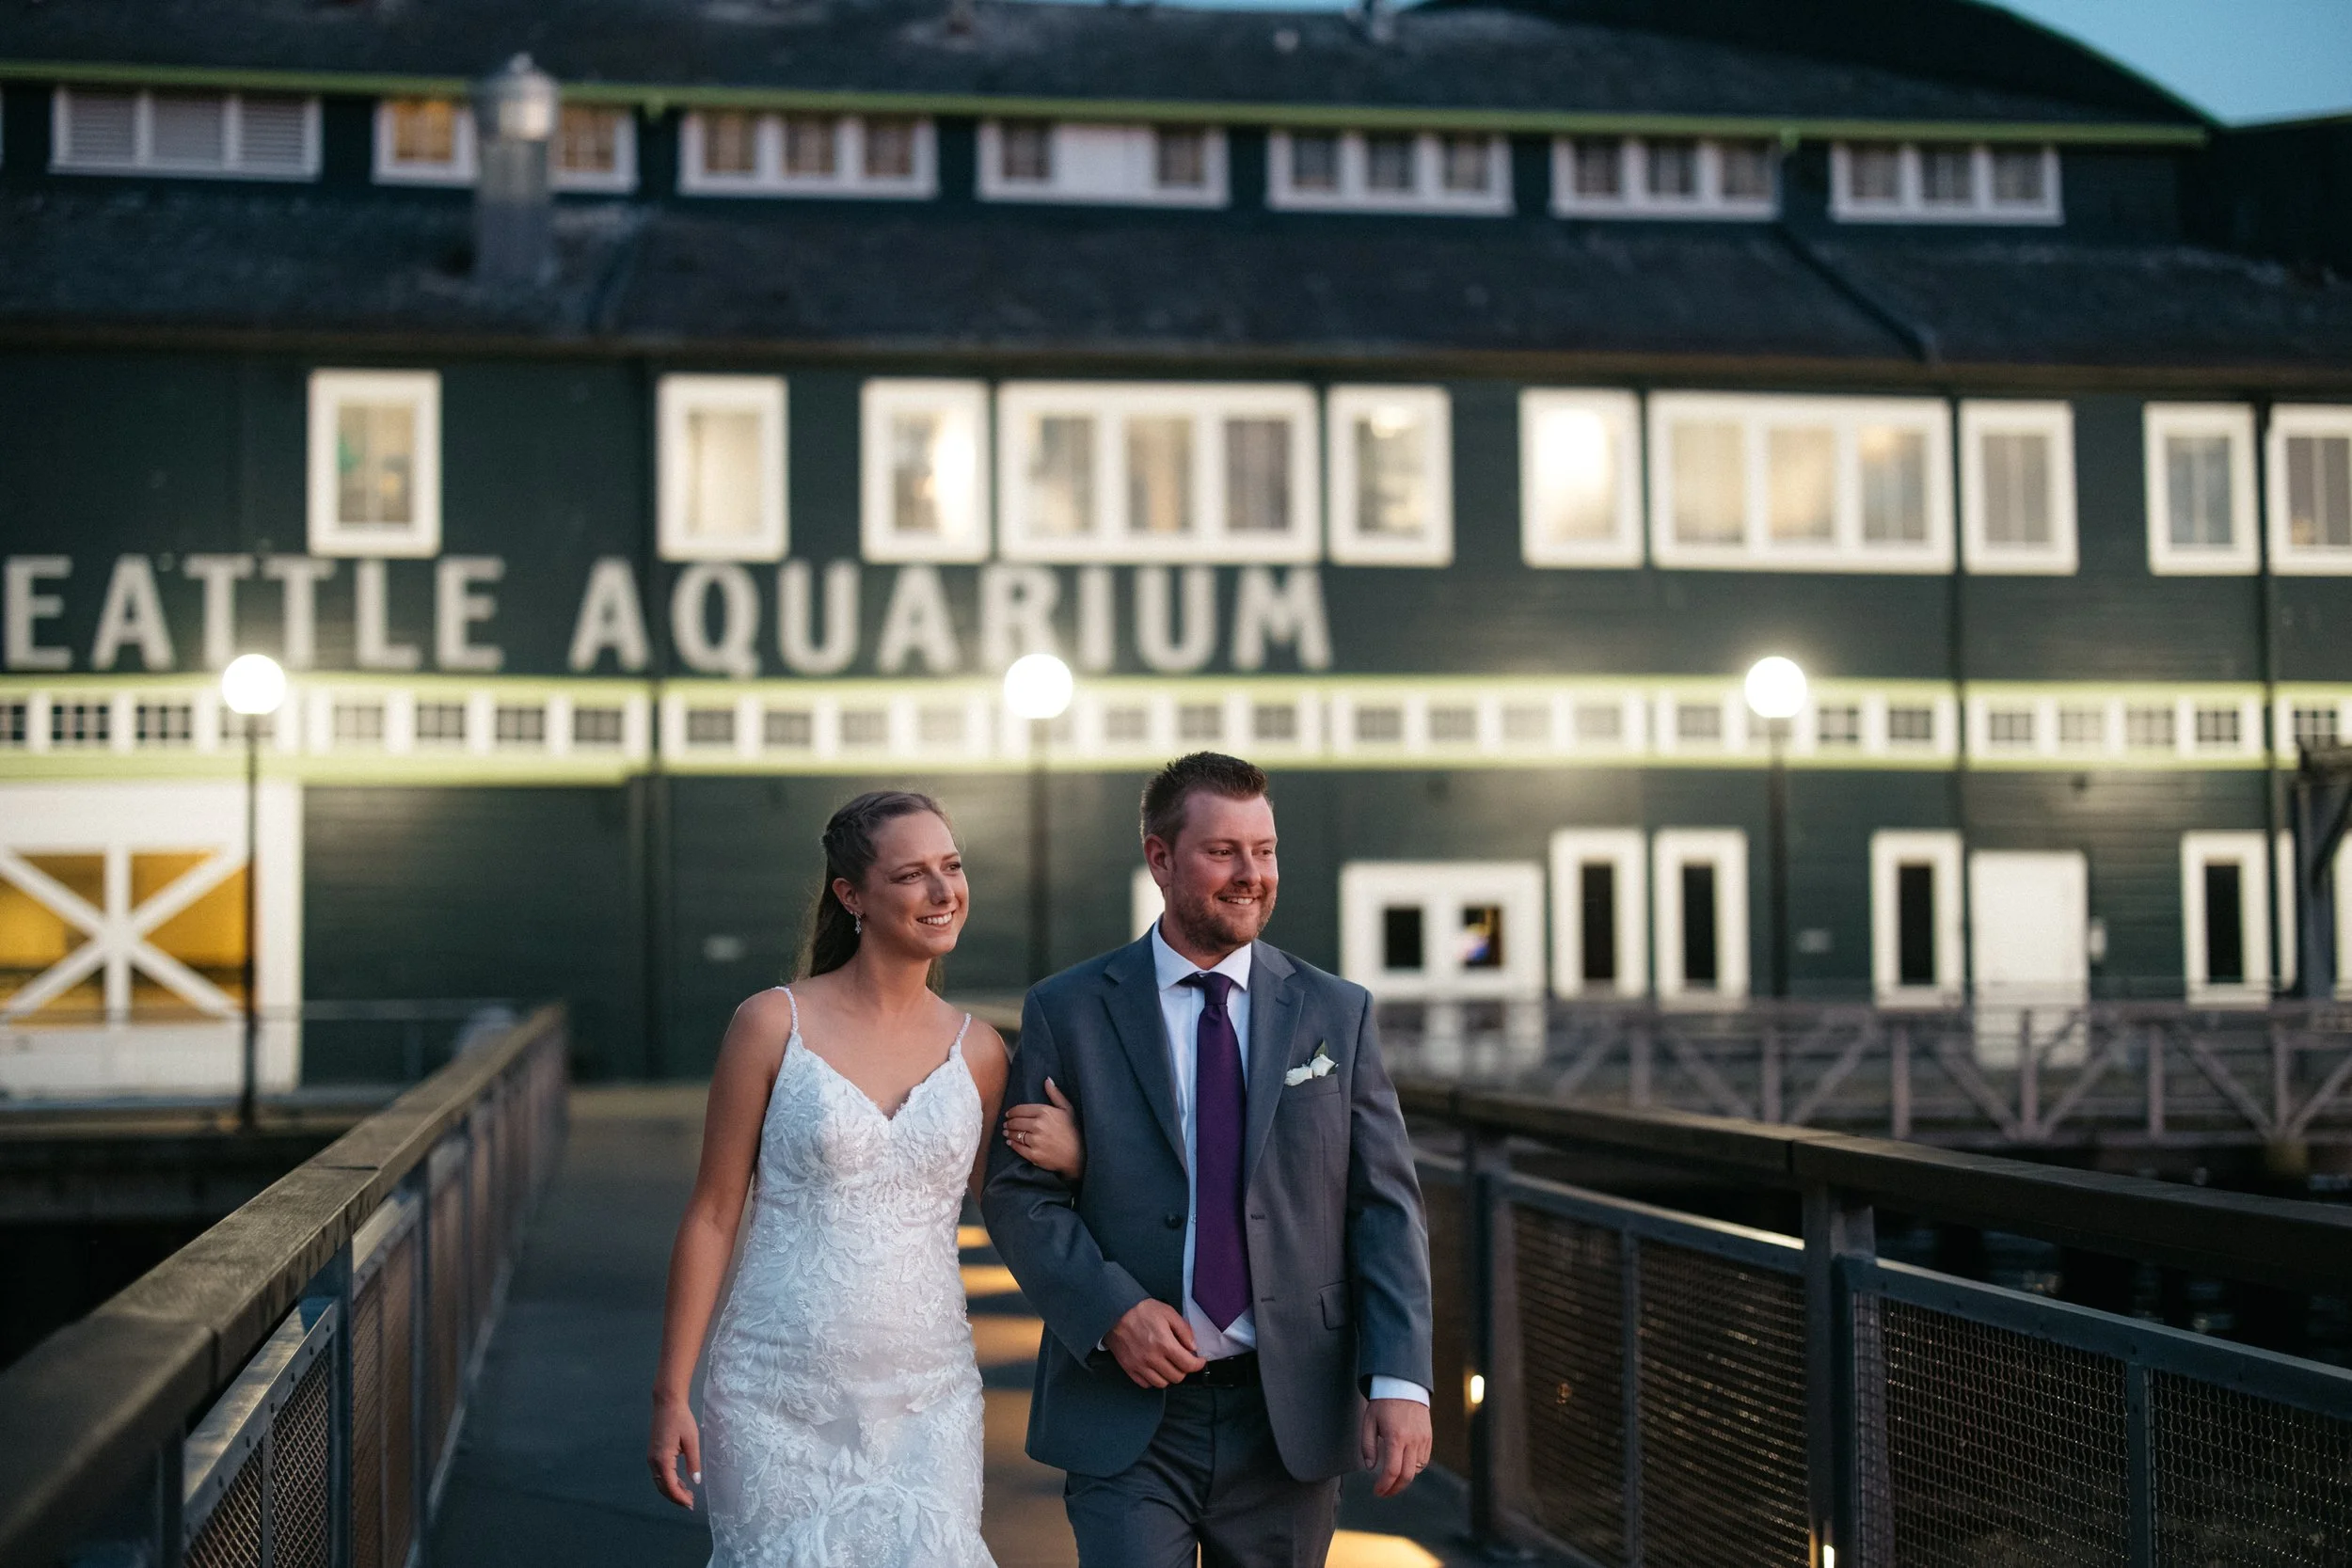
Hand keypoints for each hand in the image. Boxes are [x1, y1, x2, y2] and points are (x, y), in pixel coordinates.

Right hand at [648, 1394, 700, 1508]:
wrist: (667, 1403)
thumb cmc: (681, 1419)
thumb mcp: (692, 1440)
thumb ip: (693, 1462)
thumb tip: (695, 1482)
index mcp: (662, 1460)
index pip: (670, 1486)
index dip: (680, 1498)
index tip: (691, 1505)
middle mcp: (653, 1461)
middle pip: (662, 1487)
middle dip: (675, 1497)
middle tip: (690, 1502)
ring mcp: (651, 1458)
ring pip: (659, 1481)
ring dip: (672, 1490)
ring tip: (687, 1494)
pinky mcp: (653, 1454)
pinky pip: (659, 1474)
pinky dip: (668, 1481)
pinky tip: (680, 1481)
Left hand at [1002, 1078, 1083, 1177]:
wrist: (1078, 1156)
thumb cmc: (1073, 1131)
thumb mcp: (1067, 1109)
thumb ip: (1055, 1094)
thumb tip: (1047, 1080)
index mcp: (1045, 1112)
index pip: (1020, 1109)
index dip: (1012, 1112)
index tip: (1009, 1114)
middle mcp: (1038, 1125)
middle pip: (1016, 1122)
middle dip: (1009, 1122)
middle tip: (1006, 1124)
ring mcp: (1035, 1141)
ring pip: (1015, 1134)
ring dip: (1009, 1133)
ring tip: (1006, 1132)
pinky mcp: (1034, 1155)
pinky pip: (1018, 1147)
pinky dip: (1012, 1144)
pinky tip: (1010, 1142)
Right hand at [1104, 1298, 1205, 1388]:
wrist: (1114, 1312)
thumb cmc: (1142, 1310)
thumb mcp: (1168, 1312)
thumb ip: (1184, 1330)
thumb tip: (1193, 1347)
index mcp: (1164, 1343)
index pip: (1188, 1365)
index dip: (1198, 1364)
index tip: (1199, 1361)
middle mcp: (1152, 1358)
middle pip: (1177, 1377)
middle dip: (1184, 1369)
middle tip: (1183, 1360)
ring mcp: (1139, 1365)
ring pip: (1162, 1384)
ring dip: (1169, 1376)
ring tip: (1169, 1365)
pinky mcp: (1129, 1368)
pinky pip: (1146, 1384)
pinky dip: (1153, 1379)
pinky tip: (1155, 1368)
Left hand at [1362, 1397, 1432, 1497]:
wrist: (1403, 1385)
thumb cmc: (1383, 1402)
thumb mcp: (1369, 1421)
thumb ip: (1368, 1446)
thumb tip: (1370, 1468)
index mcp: (1395, 1437)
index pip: (1392, 1471)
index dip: (1384, 1486)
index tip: (1377, 1491)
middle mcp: (1412, 1440)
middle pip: (1407, 1476)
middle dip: (1395, 1489)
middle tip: (1384, 1492)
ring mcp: (1423, 1439)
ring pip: (1417, 1470)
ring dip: (1404, 1478)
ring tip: (1391, 1479)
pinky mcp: (1428, 1437)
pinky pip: (1424, 1460)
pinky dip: (1414, 1468)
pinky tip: (1404, 1466)